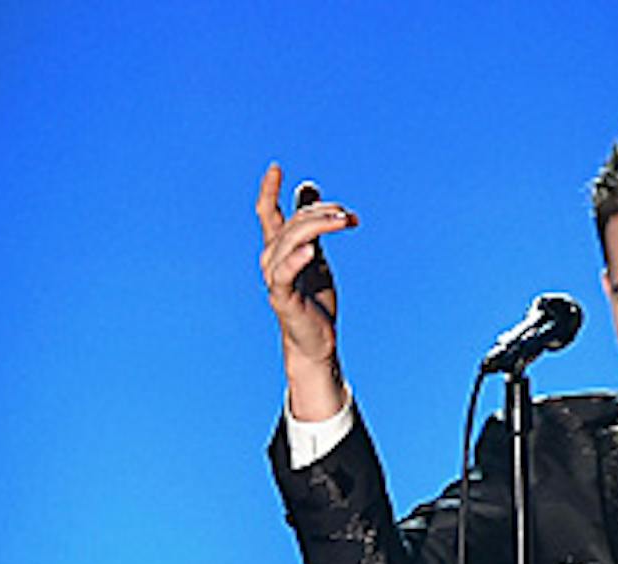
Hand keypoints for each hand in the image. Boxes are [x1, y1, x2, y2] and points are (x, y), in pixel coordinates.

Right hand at [255, 162, 355, 418]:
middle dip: (322, 213)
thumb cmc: (314, 297)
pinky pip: (284, 274)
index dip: (269, 190)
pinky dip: (296, 259)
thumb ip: (311, 223)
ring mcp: (275, 278)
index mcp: (278, 248)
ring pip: (291, 240)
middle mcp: (271, 259)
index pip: (268, 213)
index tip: (275, 168)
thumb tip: (309, 189)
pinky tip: (311, 250)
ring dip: (318, 226)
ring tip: (342, 221)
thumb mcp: (316, 251)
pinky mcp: (282, 297)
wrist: (316, 341)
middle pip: (293, 222)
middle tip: (349, 217)